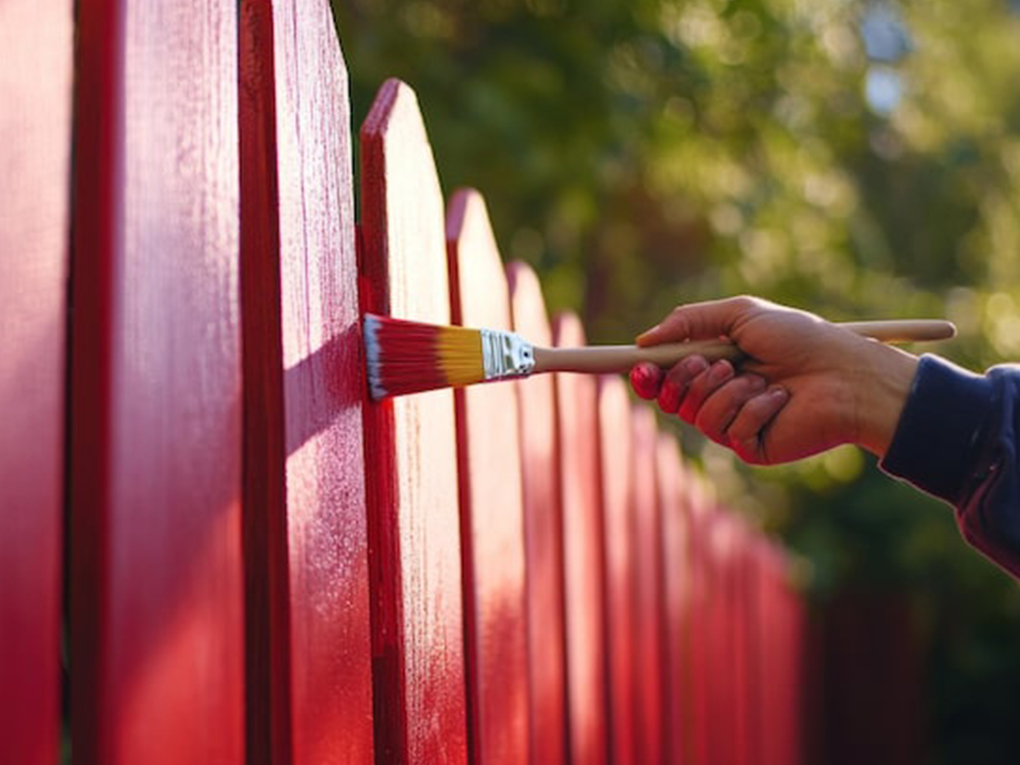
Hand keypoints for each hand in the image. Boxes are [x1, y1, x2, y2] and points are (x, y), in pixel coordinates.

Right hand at [629, 296, 918, 463]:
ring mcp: (734, 423)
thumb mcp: (741, 314)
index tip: (641, 368)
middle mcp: (720, 395)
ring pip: (698, 415)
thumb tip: (643, 340)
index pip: (667, 376)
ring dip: (727, 391)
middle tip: (714, 365)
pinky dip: (752, 409)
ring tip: (761, 379)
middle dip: (686, 380)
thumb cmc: (801, 339)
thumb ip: (690, 320)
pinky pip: (728, 431)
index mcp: (714, 365)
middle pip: (672, 399)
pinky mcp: (751, 446)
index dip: (648, 375)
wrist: (845, 373)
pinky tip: (779, 400)